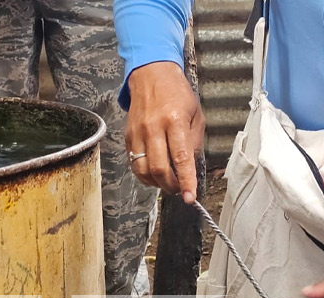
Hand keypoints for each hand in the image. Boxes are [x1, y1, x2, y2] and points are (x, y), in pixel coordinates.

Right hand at [125, 62, 205, 203]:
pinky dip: (145, 175)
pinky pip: (134, 163)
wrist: (151, 74)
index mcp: (175, 120)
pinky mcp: (128, 136)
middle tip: (180, 190)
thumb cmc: (177, 93)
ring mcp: (138, 133)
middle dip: (171, 186)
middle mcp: (154, 128)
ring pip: (143, 170)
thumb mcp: (196, 114)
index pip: (181, 158)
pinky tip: (155, 174)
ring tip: (168, 182)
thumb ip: (194, 142)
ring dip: (157, 183)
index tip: (191, 197)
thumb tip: (190, 168)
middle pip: (159, 168)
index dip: (186, 181)